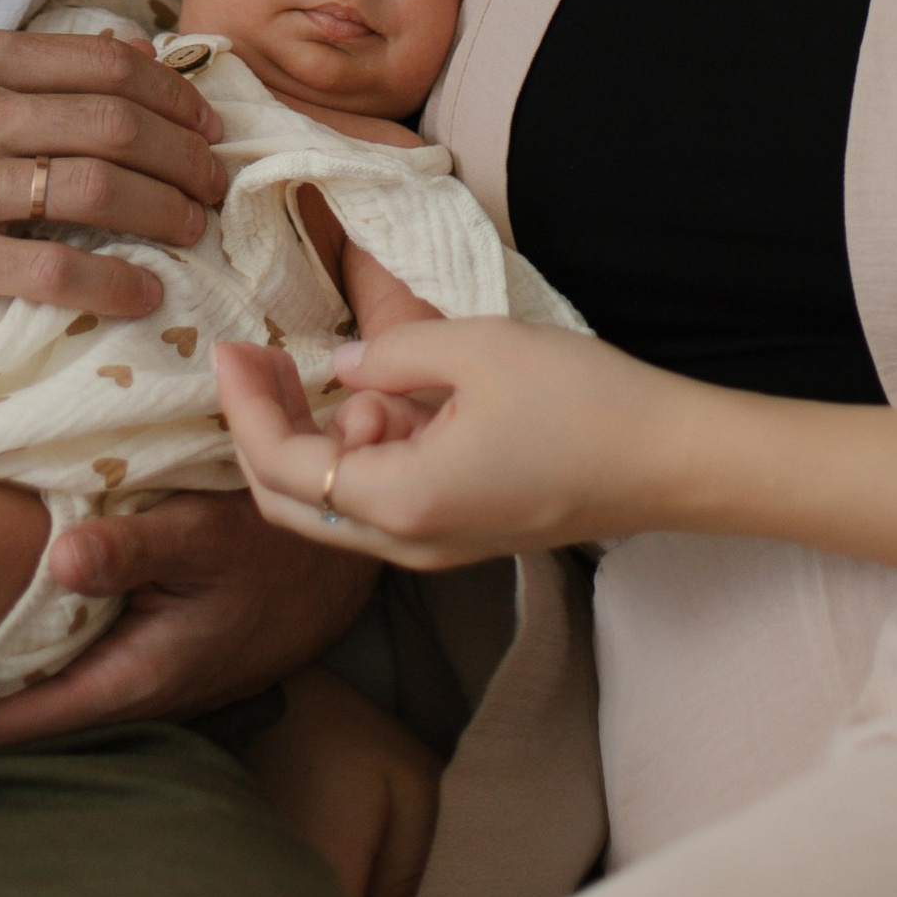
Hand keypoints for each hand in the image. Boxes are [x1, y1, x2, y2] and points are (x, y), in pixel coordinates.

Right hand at [0, 27, 227, 356]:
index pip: (101, 63)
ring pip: (97, 189)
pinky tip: (144, 295)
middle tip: (214, 184)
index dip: (171, 94)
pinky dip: (114, 284)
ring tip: (193, 230)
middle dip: (183, 155)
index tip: (205, 124)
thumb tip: (124, 60)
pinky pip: (55, 272)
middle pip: (114, 123)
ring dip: (164, 211)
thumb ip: (11, 75)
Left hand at [0, 487, 376, 744]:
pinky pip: (39, 665)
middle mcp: (111, 692)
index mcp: (123, 681)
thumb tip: (57, 558)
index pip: (2, 724)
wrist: (338, 560)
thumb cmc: (276, 551)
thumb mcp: (209, 537)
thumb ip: (136, 546)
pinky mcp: (125, 647)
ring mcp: (118, 674)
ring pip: (12, 692)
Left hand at [216, 316, 678, 566]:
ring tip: (353, 375)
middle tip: (254, 359)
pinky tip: (391, 403)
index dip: (244, 407)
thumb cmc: (581, 400)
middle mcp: (409, 542)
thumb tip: (340, 369)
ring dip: (320, 442)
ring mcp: (436, 548)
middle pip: (294, 503)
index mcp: (403, 499)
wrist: (668, 460)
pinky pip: (382, 503)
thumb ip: (391, 354)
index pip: (283, 466)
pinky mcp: (462, 534)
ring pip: (337, 506)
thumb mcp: (475, 347)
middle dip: (260, 430)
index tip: (229, 349)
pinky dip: (364, 455)